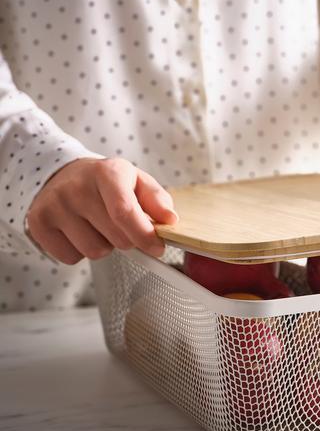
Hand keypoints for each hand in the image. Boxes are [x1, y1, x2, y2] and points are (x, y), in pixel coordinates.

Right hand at [26, 157, 177, 263]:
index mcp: (107, 173)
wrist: (63, 175)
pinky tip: (78, 231)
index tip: (157, 248)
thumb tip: (170, 221)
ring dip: (103, 246)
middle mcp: (77, 187)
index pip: (125, 212)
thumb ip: (157, 200)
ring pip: (94, 252)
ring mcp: (54, 205)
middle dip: (126, 239)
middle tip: (119, 224)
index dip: (144, 235)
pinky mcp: (38, 223)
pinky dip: (79, 251)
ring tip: (96, 225)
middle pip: (116, 238)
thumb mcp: (136, 181)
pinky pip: (71, 258)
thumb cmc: (106, 184)